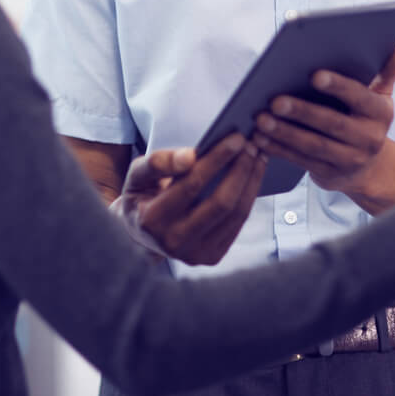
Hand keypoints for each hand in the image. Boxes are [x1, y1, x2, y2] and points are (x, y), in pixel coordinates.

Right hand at [112, 134, 267, 265]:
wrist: (140, 233)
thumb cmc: (141, 196)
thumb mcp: (137, 174)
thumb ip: (158, 162)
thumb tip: (190, 156)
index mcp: (152, 220)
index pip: (191, 185)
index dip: (216, 160)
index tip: (236, 139)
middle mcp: (174, 242)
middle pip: (220, 203)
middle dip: (240, 171)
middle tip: (251, 145)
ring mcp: (195, 254)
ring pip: (234, 215)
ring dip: (250, 182)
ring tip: (257, 156)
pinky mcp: (212, 257)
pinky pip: (237, 224)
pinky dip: (249, 197)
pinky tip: (253, 176)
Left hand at [251, 49, 394, 194]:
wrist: (372, 167)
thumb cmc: (367, 120)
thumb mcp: (380, 96)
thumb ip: (386, 72)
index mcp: (379, 113)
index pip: (360, 97)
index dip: (338, 86)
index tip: (314, 75)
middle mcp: (368, 138)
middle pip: (332, 124)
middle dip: (302, 112)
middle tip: (275, 100)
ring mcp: (349, 160)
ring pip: (314, 146)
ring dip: (285, 133)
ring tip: (261, 119)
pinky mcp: (329, 175)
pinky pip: (301, 161)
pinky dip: (279, 149)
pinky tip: (259, 138)